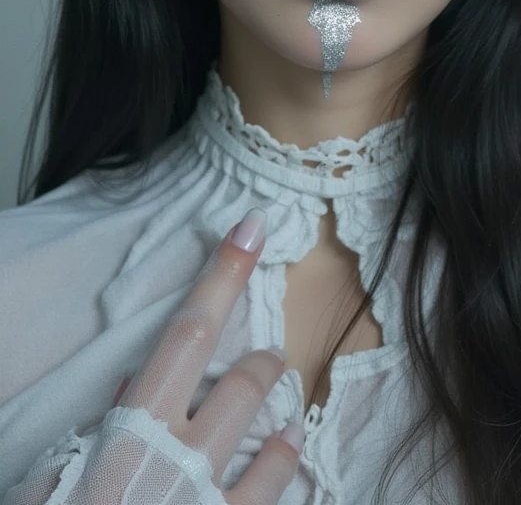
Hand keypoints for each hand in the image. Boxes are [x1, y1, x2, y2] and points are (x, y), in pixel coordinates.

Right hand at [110, 210, 301, 502]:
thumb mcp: (51, 483)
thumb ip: (95, 432)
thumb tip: (132, 385)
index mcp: (131, 433)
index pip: (188, 333)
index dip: (223, 273)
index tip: (255, 227)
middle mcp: (181, 461)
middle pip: (244, 382)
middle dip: (264, 361)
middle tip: (269, 358)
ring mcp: (212, 504)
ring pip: (272, 437)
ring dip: (280, 413)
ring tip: (281, 405)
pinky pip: (278, 495)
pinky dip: (284, 467)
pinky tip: (285, 453)